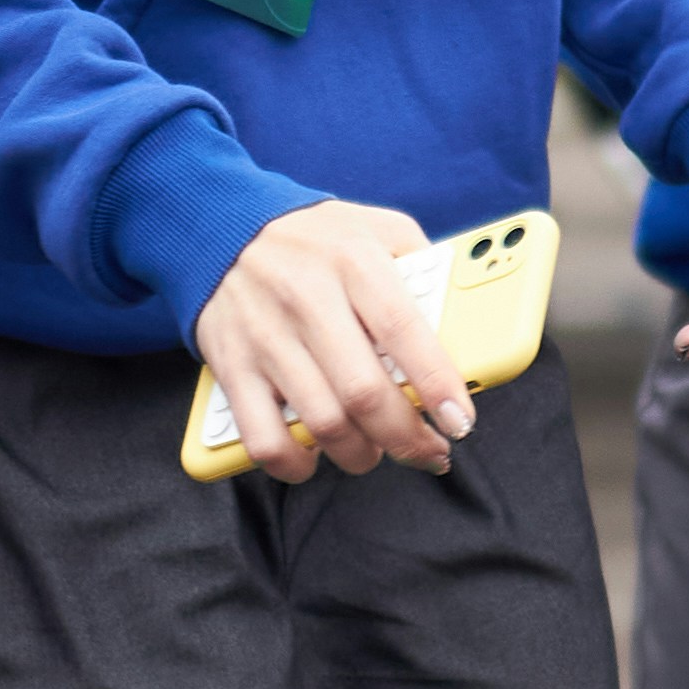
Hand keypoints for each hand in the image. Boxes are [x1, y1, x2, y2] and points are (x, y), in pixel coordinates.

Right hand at [195, 199, 472, 483]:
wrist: (221, 224)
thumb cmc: (315, 237)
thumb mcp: (377, 227)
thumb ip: (424, 265)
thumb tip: (466, 322)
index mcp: (353, 260)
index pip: (403, 332)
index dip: (438, 386)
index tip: (460, 421)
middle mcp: (306, 298)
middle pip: (364, 393)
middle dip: (407, 438)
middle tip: (428, 450)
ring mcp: (265, 336)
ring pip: (321, 423)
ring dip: (361, 455)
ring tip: (377, 450)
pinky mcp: (232, 366)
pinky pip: (263, 438)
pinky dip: (294, 464)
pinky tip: (315, 457)